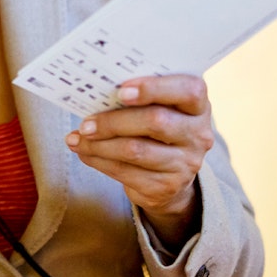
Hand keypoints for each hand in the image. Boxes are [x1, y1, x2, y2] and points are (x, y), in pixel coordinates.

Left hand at [66, 74, 213, 245]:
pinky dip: (98, 161)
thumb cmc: (155, 127)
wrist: (169, 175)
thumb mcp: (158, 107)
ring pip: (135, 150)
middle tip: (86, 122)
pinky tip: (84, 152)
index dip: (154, 88)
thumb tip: (93, 91)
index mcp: (198, 106)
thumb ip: (138, 96)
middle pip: (156, 122)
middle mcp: (198, 135)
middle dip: (114, 121)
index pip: (189, 90)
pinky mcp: (166, 187)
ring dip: (99, 144)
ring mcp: (185, 164)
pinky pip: (125, 172)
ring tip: (77, 138)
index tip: (121, 91)